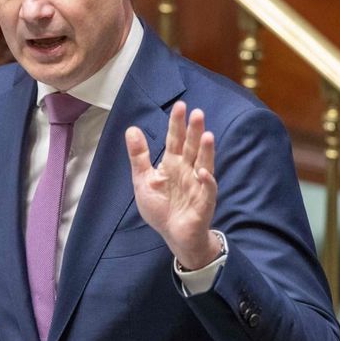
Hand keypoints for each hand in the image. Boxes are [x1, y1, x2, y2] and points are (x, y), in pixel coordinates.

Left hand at [125, 102, 219, 269]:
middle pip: (191, 147)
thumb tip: (131, 129)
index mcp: (172, 164)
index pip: (175, 140)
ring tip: (207, 135)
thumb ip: (139, 156)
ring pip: (203, 163)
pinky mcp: (204, 201)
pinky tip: (203, 172)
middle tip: (197, 113)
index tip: (180, 106)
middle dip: (194, 131)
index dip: (177, 124)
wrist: (174, 235)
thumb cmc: (161, 207)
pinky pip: (207, 190)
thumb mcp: (143, 180)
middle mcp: (187, 170)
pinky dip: (207, 181)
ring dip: (206, 151)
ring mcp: (198, 185)